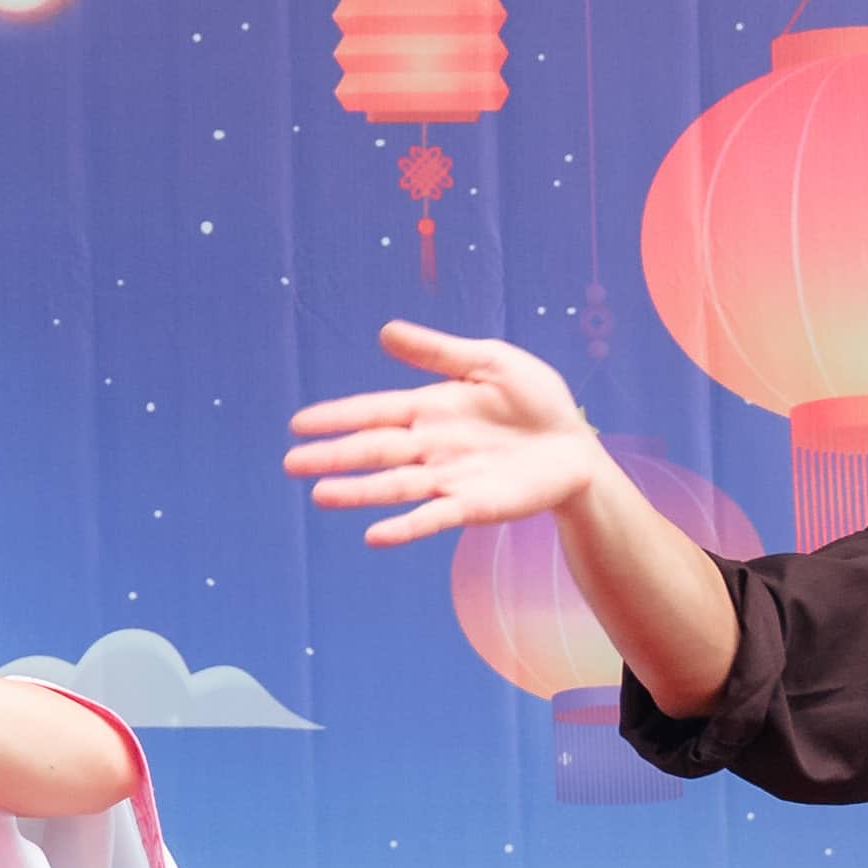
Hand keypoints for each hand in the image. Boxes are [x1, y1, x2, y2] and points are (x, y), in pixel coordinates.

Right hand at [284, 323, 620, 548]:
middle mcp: (429, 446)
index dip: (337, 418)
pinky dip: (403, 528)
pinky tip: (374, 535)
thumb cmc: (535, 400)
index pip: (373, 413)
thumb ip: (439, 352)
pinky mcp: (470, 506)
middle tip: (291, 463)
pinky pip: (431, 519)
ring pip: (393, 486)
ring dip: (357, 492)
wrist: (575, 445)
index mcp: (429, 409)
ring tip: (320, 495)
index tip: (299, 424)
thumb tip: (384, 331)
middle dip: (332, 456)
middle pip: (373, 451)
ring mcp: (447, 478)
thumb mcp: (491, 361)